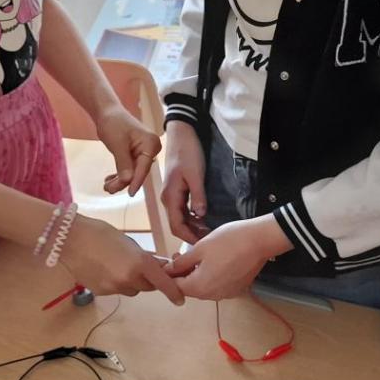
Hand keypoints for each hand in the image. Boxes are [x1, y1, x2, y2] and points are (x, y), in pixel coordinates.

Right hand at [62, 217, 183, 303]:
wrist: (71, 239)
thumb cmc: (101, 233)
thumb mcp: (129, 243)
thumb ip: (146, 257)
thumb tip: (160, 266)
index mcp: (140, 263)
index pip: (163, 283)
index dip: (174, 292)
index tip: (180, 300)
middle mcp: (129, 279)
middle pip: (148, 287)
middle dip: (148, 279)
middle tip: (139, 266)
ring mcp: (114, 288)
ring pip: (132, 290)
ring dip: (131, 282)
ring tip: (117, 265)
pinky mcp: (102, 292)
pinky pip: (116, 291)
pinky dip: (116, 283)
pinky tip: (104, 269)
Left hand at [94, 104, 159, 196]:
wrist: (107, 112)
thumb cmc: (113, 123)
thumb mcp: (117, 144)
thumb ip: (123, 163)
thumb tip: (127, 181)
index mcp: (151, 144)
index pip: (144, 167)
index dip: (136, 181)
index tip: (130, 193)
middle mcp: (151, 149)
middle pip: (138, 171)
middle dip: (123, 181)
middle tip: (108, 189)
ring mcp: (144, 152)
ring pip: (132, 172)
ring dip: (120, 180)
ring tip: (106, 186)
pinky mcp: (136, 154)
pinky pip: (129, 168)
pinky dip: (119, 175)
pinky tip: (109, 180)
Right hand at [160, 121, 208, 243]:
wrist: (182, 134)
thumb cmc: (188, 152)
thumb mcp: (196, 174)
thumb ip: (198, 195)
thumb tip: (201, 215)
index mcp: (170, 197)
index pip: (176, 226)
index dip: (189, 238)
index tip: (204, 244)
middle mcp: (168, 198)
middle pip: (178, 224)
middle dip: (192, 235)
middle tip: (210, 240)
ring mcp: (172, 194)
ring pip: (181, 218)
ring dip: (193, 227)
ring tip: (210, 232)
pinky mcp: (178, 190)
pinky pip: (183, 209)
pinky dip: (193, 218)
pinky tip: (204, 219)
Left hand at [164, 216, 290, 299]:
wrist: (261, 241)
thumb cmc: (228, 241)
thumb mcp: (200, 248)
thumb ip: (181, 263)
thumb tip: (167, 271)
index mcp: (200, 287)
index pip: (176, 287)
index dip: (170, 274)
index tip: (169, 261)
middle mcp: (212, 296)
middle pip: (190, 289)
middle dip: (183, 274)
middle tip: (181, 255)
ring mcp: (226, 294)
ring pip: (204, 288)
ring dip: (197, 276)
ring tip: (199, 257)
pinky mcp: (237, 290)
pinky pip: (218, 287)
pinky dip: (212, 277)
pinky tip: (216, 262)